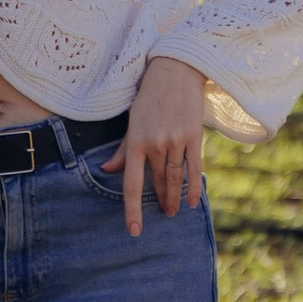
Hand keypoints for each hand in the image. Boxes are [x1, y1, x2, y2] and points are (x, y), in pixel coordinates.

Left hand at [115, 55, 207, 234]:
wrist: (176, 71)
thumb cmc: (149, 95)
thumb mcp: (131, 120)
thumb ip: (123, 148)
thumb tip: (108, 170)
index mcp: (135, 140)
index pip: (131, 183)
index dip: (132, 209)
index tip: (134, 230)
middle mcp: (155, 143)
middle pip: (156, 183)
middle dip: (159, 201)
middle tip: (162, 214)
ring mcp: (175, 141)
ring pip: (174, 178)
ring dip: (174, 197)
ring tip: (173, 211)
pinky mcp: (193, 136)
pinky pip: (193, 168)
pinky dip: (192, 187)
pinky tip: (191, 201)